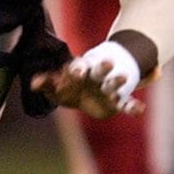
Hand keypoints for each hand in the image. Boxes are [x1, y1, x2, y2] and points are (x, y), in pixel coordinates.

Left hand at [30, 41, 144, 118]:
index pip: (79, 66)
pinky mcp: (116, 102)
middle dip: (103, 67)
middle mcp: (96, 76)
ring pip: (113, 84)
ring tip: (125, 78)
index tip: (76, 73)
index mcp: (81, 70)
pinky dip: (133, 108)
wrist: (87, 93)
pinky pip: (126, 104)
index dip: (77, 69)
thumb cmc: (69, 86)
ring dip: (118, 81)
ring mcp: (107, 88)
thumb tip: (33, 83)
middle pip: (99, 70)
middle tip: (108, 63)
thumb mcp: (56, 85)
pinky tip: (140, 110)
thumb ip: (46, 83)